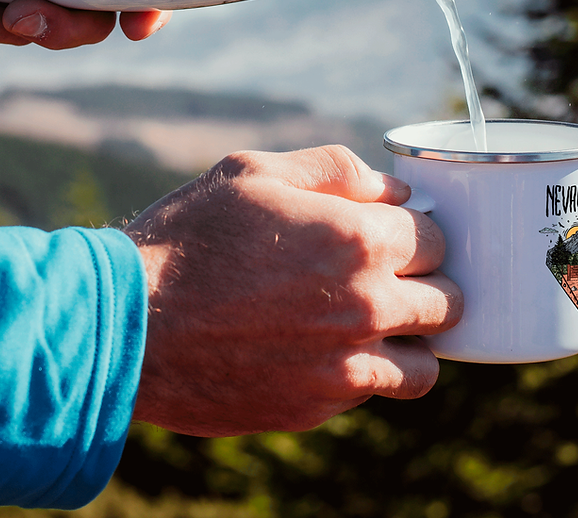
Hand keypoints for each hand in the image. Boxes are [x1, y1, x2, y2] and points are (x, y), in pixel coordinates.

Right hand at [123, 145, 462, 436]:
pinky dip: (365, 373)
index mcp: (357, 238)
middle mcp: (365, 305)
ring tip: (377, 322)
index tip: (400, 234)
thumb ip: (335, 170)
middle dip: (429, 284)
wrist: (128, 322)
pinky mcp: (315, 407)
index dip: (421, 232)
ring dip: (412, 342)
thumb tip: (393, 188)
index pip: (439, 240)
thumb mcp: (254, 172)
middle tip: (395, 275)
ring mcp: (343, 365)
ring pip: (426, 366)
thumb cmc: (189, 236)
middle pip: (448, 303)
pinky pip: (372, 393)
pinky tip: (328, 348)